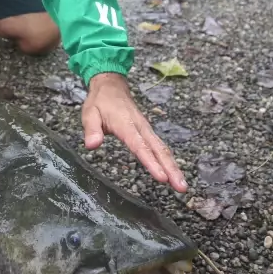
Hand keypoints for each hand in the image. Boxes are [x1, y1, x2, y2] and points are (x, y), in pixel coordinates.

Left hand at [81, 73, 187, 192]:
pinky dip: (168, 160)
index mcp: (126, 125)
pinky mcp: (147, 132)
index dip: (151, 162)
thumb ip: (91, 130)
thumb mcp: (89, 113)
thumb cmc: (100, 101)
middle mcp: (141, 127)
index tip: (162, 177)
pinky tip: (174, 173)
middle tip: (182, 187)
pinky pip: (160, 147)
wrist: (111, 86)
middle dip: (171, 169)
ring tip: (182, 186)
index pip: (140, 146)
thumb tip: (92, 145)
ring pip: (162, 149)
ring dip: (173, 167)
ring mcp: (146, 129)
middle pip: (158, 149)